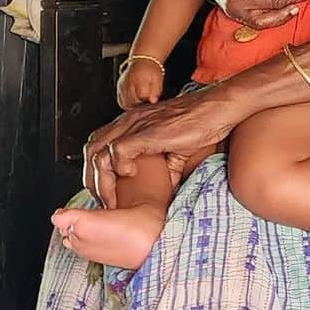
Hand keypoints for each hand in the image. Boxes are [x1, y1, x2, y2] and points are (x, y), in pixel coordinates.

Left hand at [84, 85, 242, 206]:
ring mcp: (136, 124)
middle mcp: (128, 121)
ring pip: (98, 153)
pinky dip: (119, 167)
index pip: (98, 146)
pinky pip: (118, 150)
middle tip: (105, 202)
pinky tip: (132, 175)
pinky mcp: (148, 131)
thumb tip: (166, 190)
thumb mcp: (177, 149)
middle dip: (92, 181)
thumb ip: (167, 167)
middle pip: (90, 151)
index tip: (108, 195)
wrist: (218, 107)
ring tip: (113, 199)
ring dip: (102, 181)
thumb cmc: (202, 123)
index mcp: (132, 123)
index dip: (97, 173)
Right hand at [116, 59, 163, 109]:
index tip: (150, 98)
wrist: (142, 60)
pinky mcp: (119, 87)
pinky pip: (121, 101)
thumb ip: (156, 90)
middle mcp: (129, 81)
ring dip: (133, 105)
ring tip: (140, 100)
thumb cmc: (151, 70)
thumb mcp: (158, 78)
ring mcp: (123, 84)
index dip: (147, 99)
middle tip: (145, 99)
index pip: (142, 96)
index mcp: (140, 78)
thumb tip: (153, 101)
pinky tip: (133, 102)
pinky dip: (127, 104)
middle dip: (140, 103)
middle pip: (133, 101)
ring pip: (126, 103)